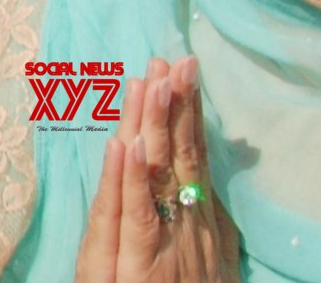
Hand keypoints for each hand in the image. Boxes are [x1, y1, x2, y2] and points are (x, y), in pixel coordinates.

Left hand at [74, 56, 238, 282]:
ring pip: (155, 176)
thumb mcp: (184, 259)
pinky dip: (130, 178)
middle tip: (171, 59)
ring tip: (150, 81)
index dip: (186, 113)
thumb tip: (177, 173)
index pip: (190, 157)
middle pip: (179, 157)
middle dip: (174, 106)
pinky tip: (127, 145)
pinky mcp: (134, 263)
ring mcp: (161, 243)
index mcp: (193, 221)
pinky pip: (132, 214)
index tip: (181, 69)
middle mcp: (183, 226)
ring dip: (152, 126)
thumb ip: (181, 219)